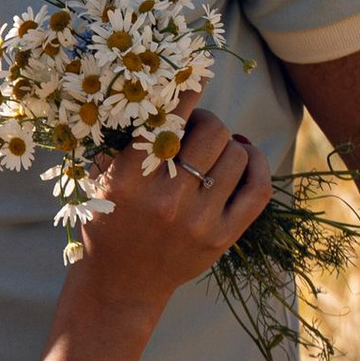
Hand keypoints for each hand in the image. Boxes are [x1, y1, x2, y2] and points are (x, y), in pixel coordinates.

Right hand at [65, 108, 273, 323]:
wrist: (120, 285)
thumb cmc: (107, 224)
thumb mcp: (101, 182)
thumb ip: (123, 143)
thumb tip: (160, 95)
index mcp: (129, 181)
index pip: (168, 120)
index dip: (186, 91)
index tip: (194, 76)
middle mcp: (166, 200)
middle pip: (211, 132)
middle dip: (208, 121)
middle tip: (197, 127)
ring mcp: (198, 221)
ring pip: (236, 155)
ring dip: (228, 143)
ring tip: (214, 149)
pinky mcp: (222, 238)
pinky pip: (258, 190)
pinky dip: (257, 165)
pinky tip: (246, 158)